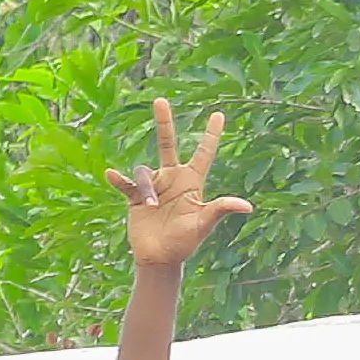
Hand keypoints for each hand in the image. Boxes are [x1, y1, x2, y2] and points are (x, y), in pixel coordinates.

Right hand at [106, 99, 253, 271]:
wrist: (160, 258)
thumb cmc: (185, 243)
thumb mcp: (204, 224)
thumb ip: (221, 209)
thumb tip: (247, 206)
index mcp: (191, 182)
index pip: (203, 154)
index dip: (211, 135)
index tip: (219, 115)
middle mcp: (172, 178)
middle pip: (167, 144)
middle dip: (164, 123)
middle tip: (160, 100)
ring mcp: (153, 187)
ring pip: (145, 172)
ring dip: (147, 189)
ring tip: (151, 207)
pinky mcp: (135, 197)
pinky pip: (126, 184)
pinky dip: (119, 180)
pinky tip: (112, 175)